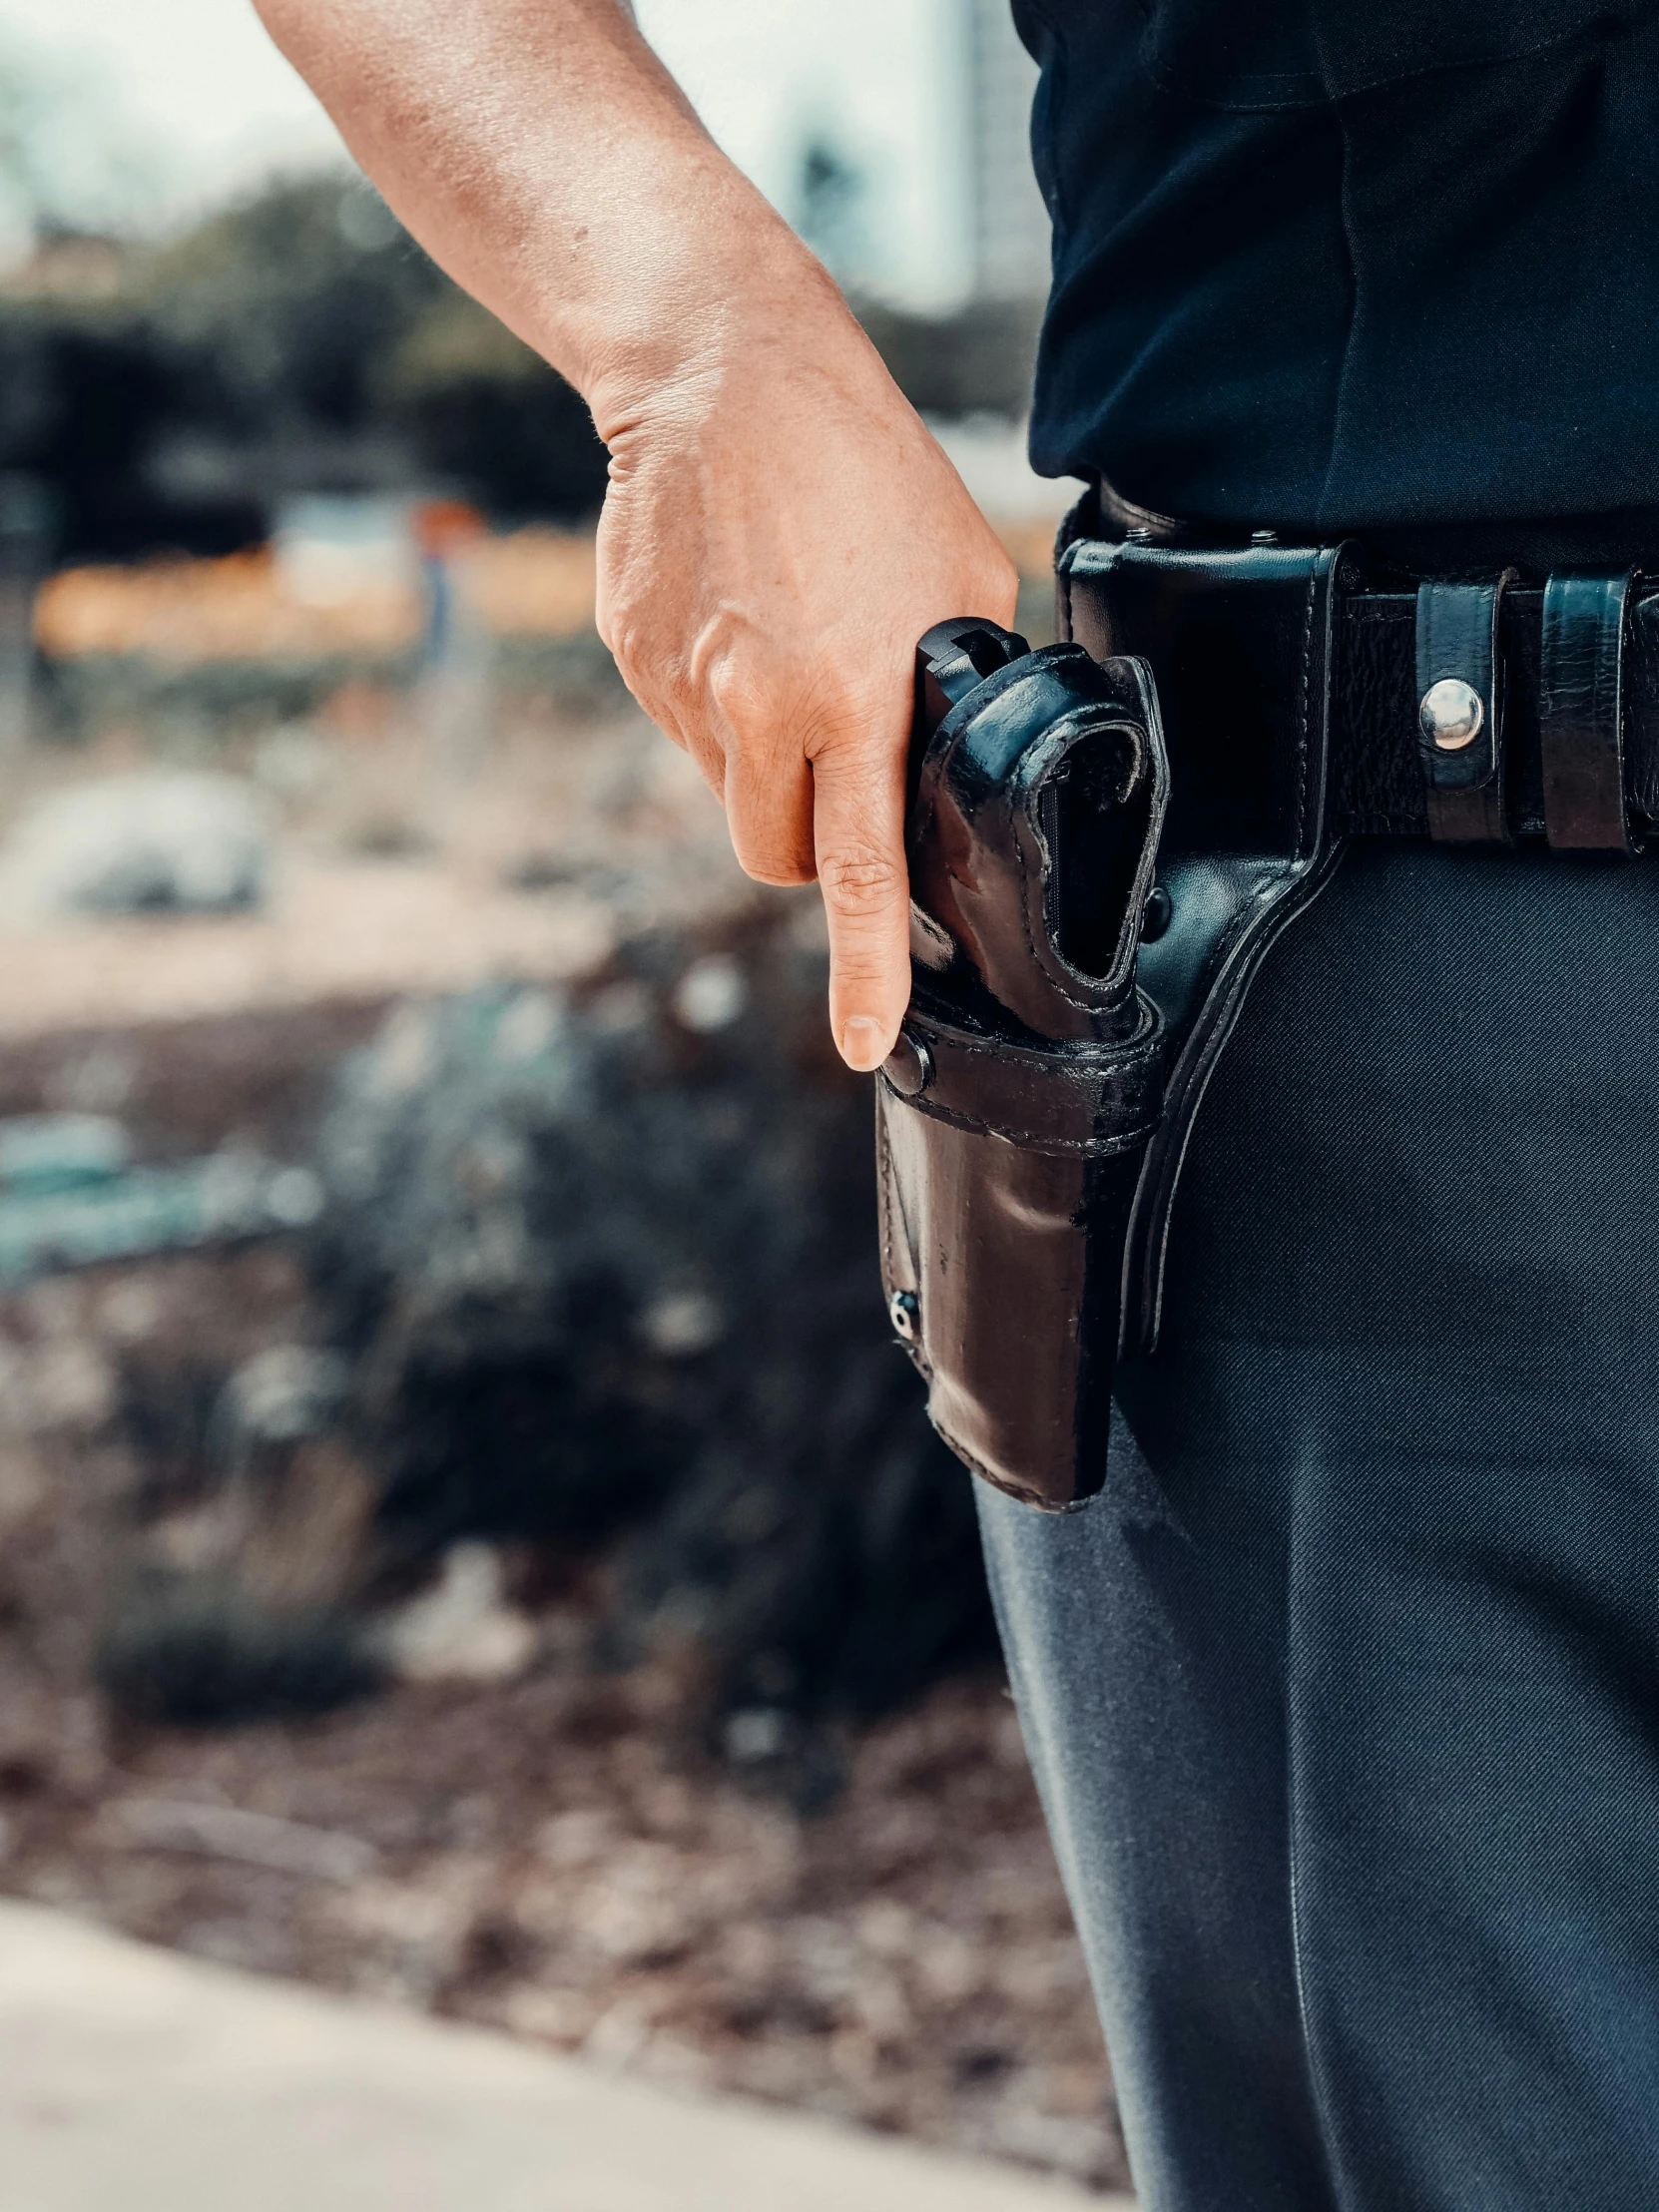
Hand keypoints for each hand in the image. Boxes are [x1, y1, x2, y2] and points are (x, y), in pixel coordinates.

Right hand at [592, 254, 1018, 1071]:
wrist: (719, 372)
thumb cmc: (859, 464)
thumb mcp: (960, 571)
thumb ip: (965, 684)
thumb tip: (967, 761)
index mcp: (849, 695)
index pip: (857, 872)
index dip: (862, 969)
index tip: (862, 1041)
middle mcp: (757, 708)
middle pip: (778, 854)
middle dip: (814, 840)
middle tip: (843, 756)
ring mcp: (682, 689)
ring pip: (731, 795)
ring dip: (768, 765)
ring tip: (791, 651)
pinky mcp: (635, 660)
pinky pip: (687, 730)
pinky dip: (721, 702)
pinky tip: (744, 615)